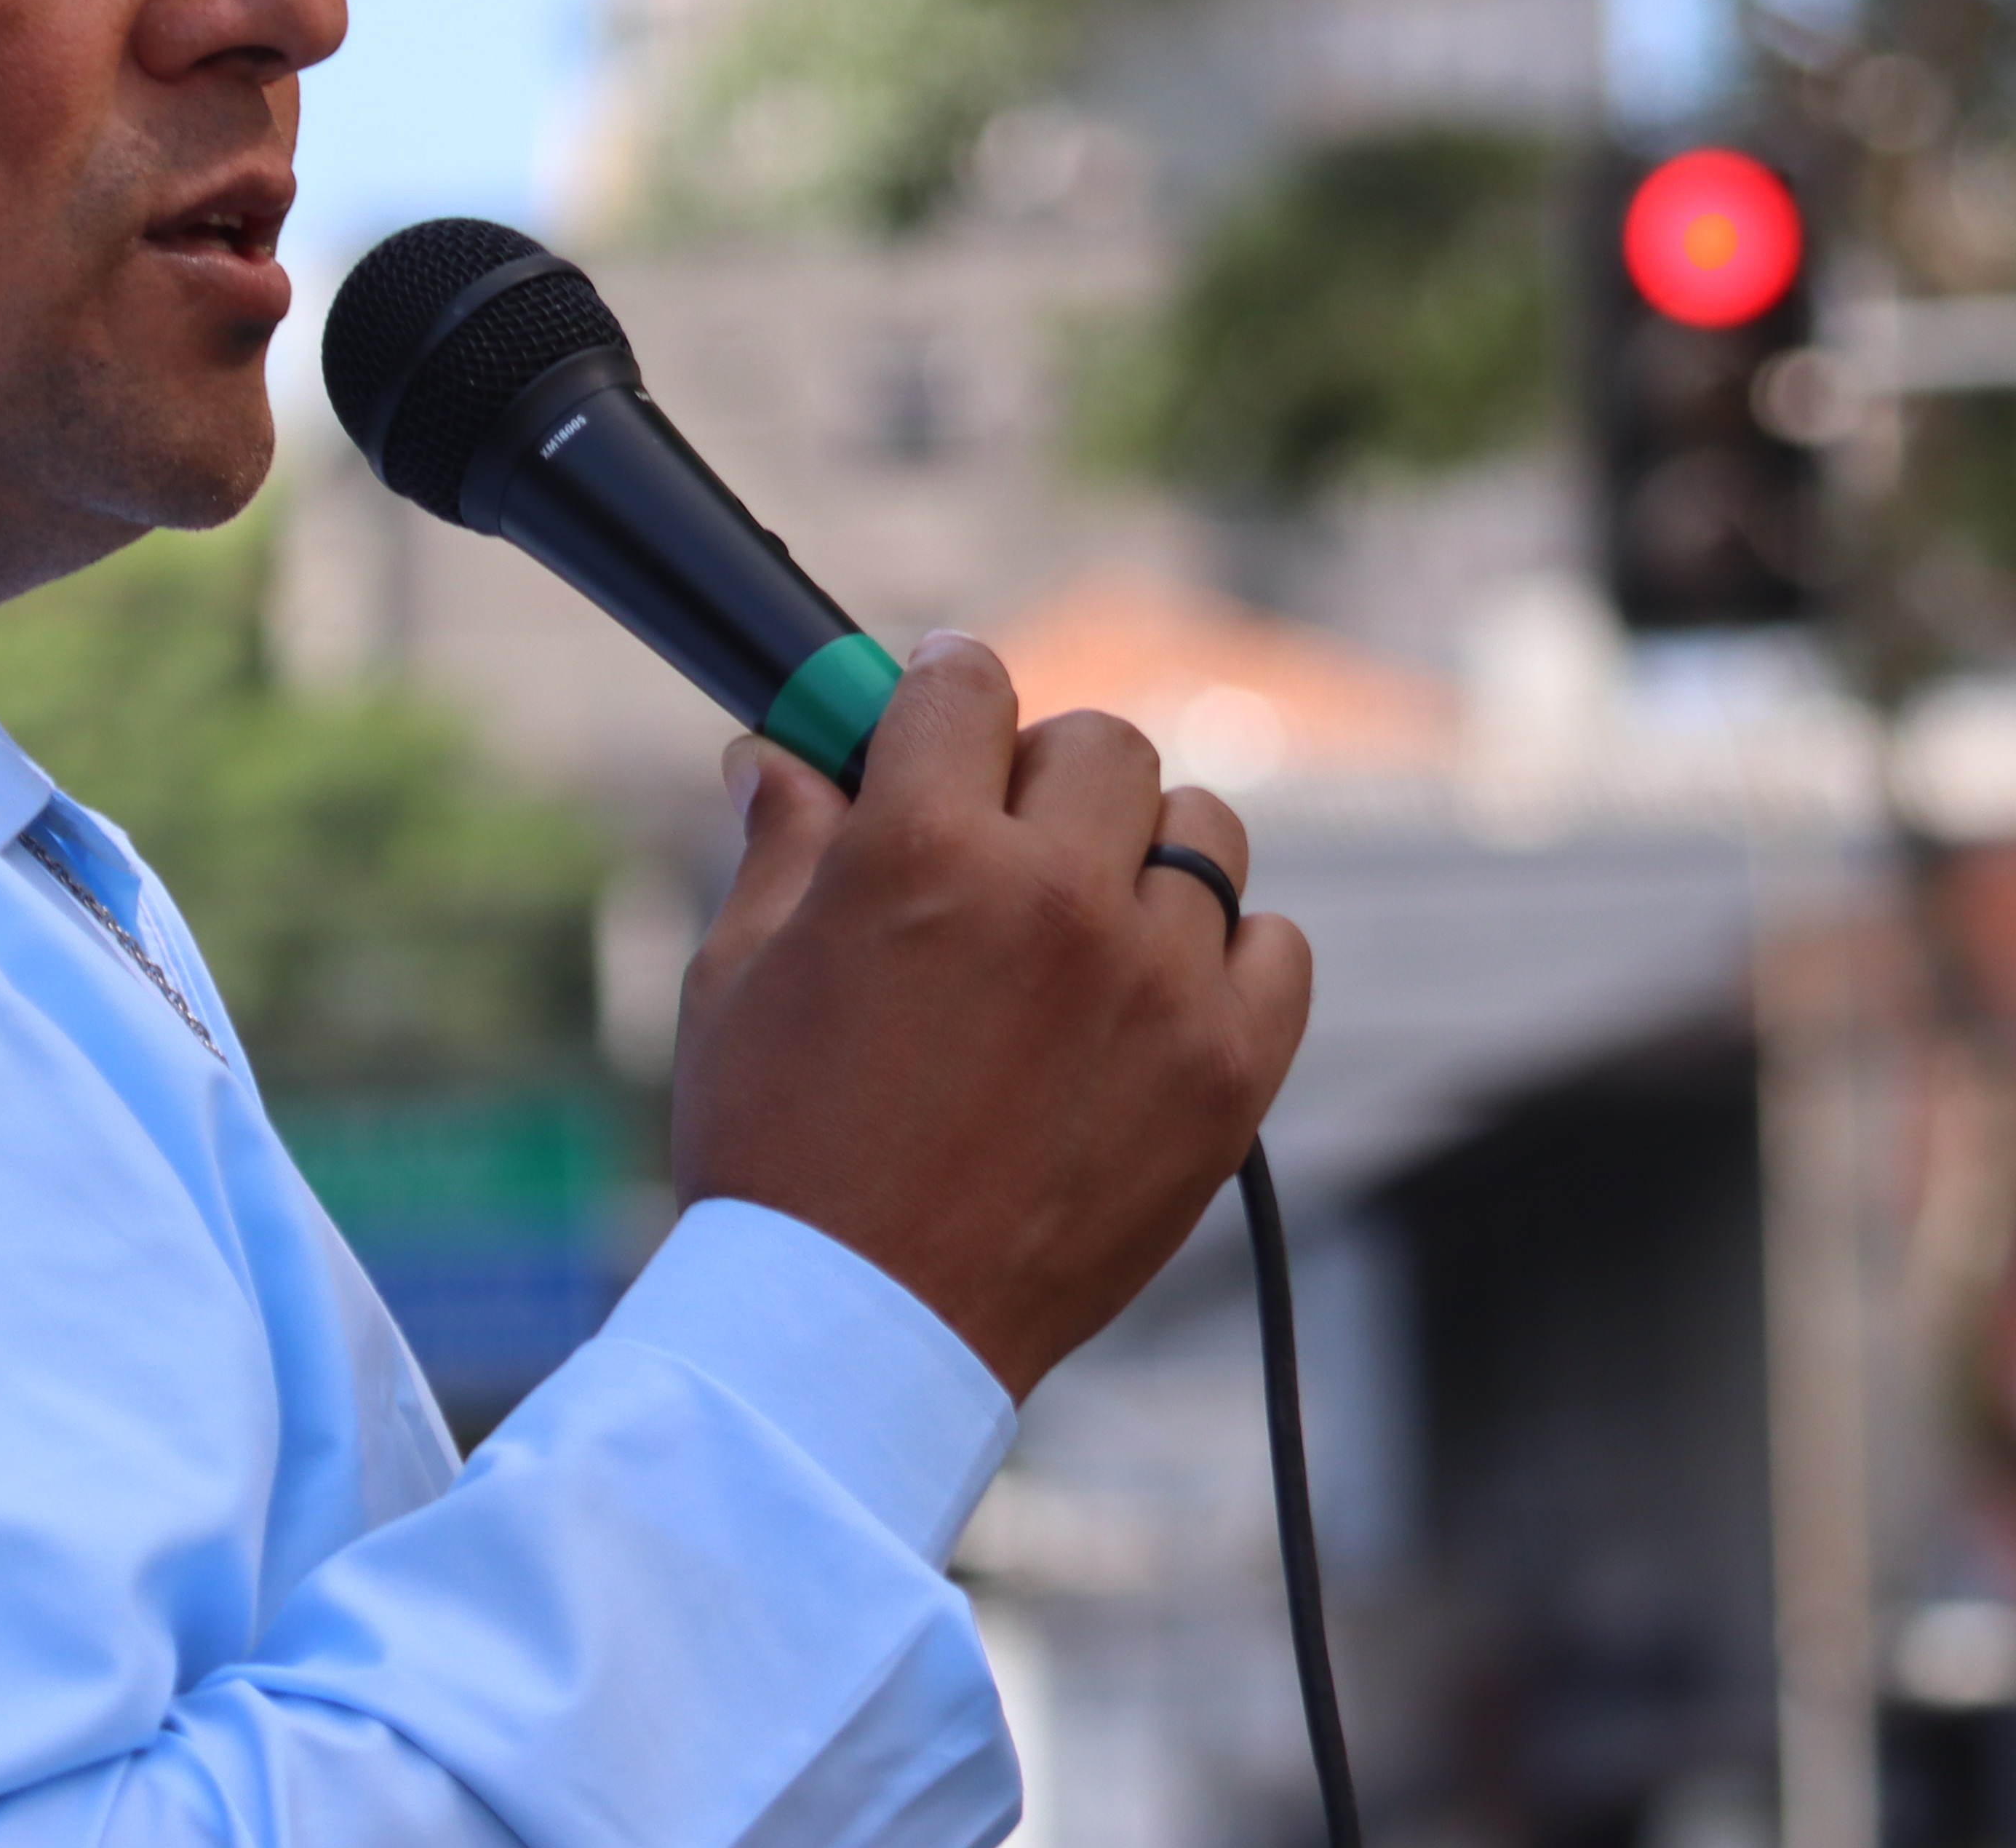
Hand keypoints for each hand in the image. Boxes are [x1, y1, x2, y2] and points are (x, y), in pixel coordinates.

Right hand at [667, 633, 1309, 1397]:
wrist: (859, 1334)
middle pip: (1102, 742)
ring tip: (1083, 921)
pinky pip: (1276, 948)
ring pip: (1202, 831)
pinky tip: (1154, 990)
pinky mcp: (1228, 1075)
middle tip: (999, 834)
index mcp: (921, 851)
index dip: (939, 686)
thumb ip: (781, 847)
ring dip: (1139, 853)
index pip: (967, 682)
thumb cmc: (777, 1153)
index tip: (933, 709)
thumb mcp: (739, 979)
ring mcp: (1158, 986)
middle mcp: (1055, 897)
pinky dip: (1227, 951)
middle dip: (1041, 768)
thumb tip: (776, 755)